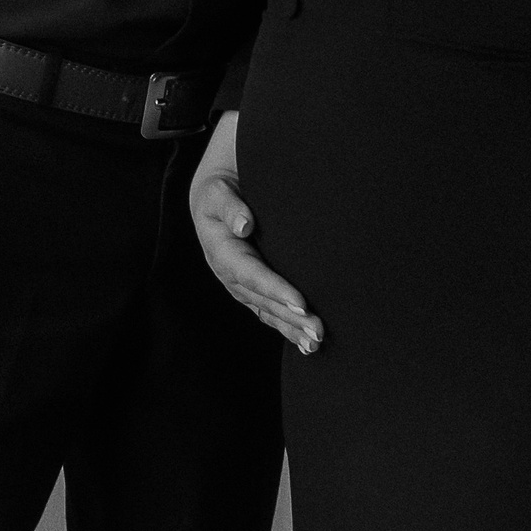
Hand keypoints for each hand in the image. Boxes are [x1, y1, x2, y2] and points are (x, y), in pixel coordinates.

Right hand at [189, 112, 322, 355]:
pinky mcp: (249, 289)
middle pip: (260, 299)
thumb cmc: (220, 188)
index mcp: (219, 249)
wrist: (212, 197)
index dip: (275, 289)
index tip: (301, 303)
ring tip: (317, 342)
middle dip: (289, 317)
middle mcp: (228, 273)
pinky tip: (305, 342)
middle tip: (318, 330)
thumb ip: (230, 205)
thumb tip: (244, 225)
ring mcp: (238, 284)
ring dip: (290, 328)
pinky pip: (267, 312)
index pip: (250, 273)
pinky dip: (286, 327)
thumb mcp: (218, 189)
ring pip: (265, 311)